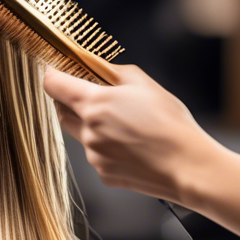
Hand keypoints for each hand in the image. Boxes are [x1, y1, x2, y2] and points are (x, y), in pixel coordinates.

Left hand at [42, 64, 225, 207]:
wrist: (188, 166)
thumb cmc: (170, 122)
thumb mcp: (143, 83)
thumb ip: (111, 71)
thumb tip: (93, 66)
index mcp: (94, 104)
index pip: (53, 85)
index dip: (51, 74)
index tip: (55, 69)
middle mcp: (88, 131)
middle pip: (62, 111)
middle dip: (68, 100)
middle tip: (86, 93)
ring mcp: (94, 155)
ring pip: (81, 135)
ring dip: (90, 124)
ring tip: (123, 122)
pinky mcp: (103, 174)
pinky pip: (96, 154)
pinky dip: (105, 145)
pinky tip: (130, 144)